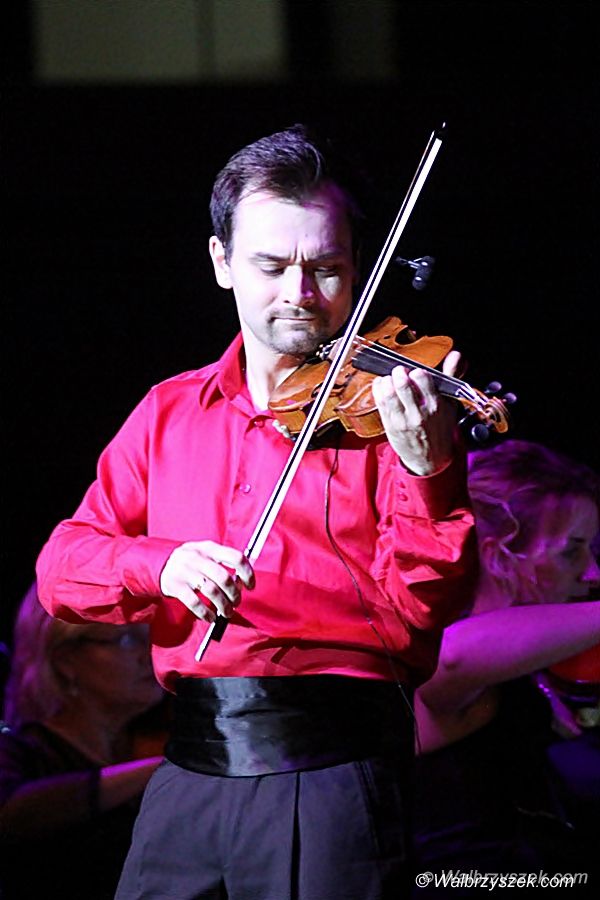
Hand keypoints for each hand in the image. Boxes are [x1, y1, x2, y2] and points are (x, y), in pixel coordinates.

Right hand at [160, 541, 254, 621]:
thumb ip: (223, 563)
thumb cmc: (191, 562)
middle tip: (236, 602)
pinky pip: (194, 602)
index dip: (247, 573)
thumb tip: (242, 582)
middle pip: (224, 577)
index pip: (235, 557)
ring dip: (223, 605)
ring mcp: (185, 571)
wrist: (159, 563)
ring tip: (226, 612)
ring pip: (211, 591)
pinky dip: (205, 613)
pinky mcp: (175, 586)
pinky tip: (210, 617)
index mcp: (209, 548)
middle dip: (234, 594)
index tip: (250, 586)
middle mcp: (197, 557)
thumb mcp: (205, 554)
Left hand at [371, 351, 461, 475]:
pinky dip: (378, 389)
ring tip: (390, 379)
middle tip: (399, 371)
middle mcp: (419, 413)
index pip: (422, 379)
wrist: (430, 458)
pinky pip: (380, 402)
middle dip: (398, 372)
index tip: (414, 372)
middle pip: (403, 385)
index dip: (415, 372)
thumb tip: (456, 355)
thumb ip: (450, 377)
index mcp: (435, 405)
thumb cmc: (439, 428)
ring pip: (388, 393)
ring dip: (386, 380)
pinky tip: (382, 385)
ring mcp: (403, 420)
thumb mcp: (449, 403)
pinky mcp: (390, 425)